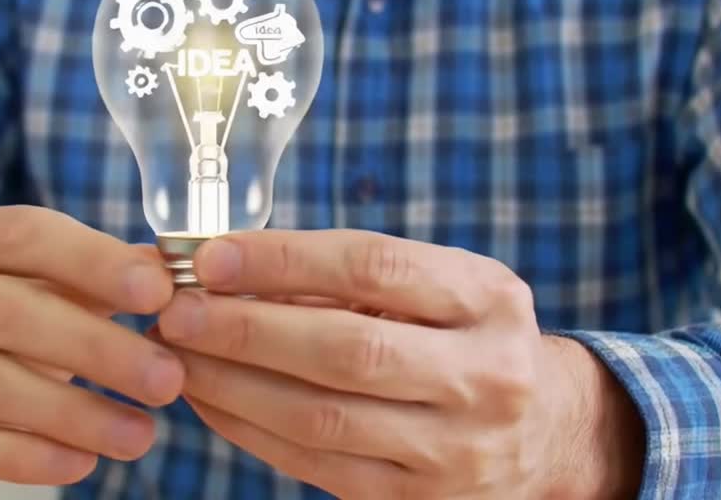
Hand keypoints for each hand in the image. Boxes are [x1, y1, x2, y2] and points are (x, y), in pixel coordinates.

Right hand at [0, 206, 184, 498]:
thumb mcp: (32, 295)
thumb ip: (96, 279)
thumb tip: (172, 270)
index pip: (22, 234)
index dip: (93, 261)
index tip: (159, 292)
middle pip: (6, 309)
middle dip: (96, 346)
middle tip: (166, 379)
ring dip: (72, 411)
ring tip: (140, 435)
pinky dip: (24, 456)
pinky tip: (79, 463)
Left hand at [156, 230, 643, 498]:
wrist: (544, 431)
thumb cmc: (465, 336)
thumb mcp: (439, 286)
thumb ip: (348, 276)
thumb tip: (227, 266)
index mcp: (488, 298)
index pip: (375, 265)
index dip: (284, 258)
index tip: (211, 255)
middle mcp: (485, 375)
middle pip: (348, 349)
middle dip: (247, 328)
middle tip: (177, 311)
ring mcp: (456, 450)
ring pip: (323, 418)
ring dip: (233, 385)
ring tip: (177, 356)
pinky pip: (315, 464)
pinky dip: (249, 429)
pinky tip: (209, 399)